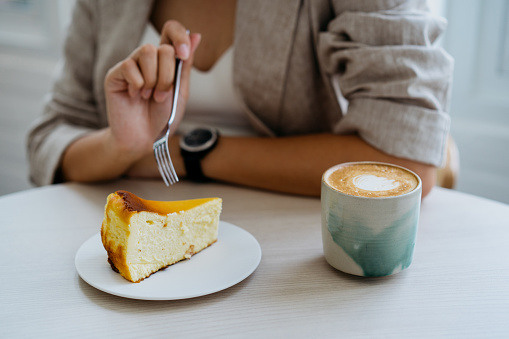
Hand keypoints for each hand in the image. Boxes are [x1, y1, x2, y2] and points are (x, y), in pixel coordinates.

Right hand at [104, 20, 200, 159]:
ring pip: (147, 51)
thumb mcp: (180, 90)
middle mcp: (147, 59)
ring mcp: (131, 65)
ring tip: (149, 97)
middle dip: (168, 76)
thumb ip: (185, 64)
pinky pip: (129, 66)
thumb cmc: (162, 117)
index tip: (184, 55)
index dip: (179, 36)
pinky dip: (137, 85)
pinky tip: (134, 96)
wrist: (145, 139)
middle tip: (161, 96)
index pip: (171, 31)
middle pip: (163, 48)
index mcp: (165, 61)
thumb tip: (196, 36)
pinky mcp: (115, 75)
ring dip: (154, 80)